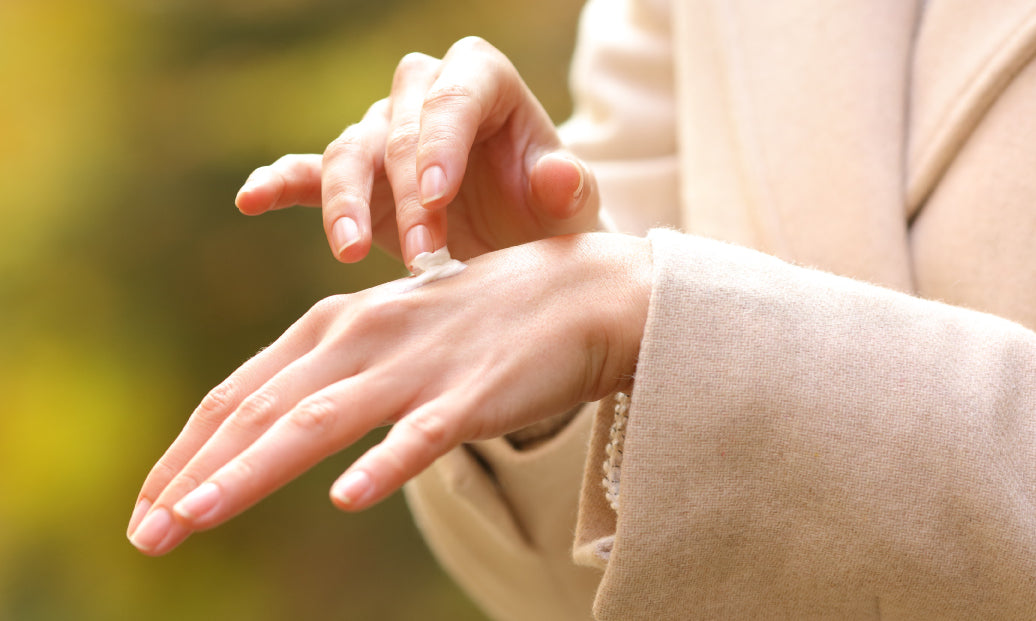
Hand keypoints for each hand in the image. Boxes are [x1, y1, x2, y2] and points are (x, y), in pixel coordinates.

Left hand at [126, 233, 649, 555]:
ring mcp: (418, 365)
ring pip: (319, 421)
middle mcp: (363, 338)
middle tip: (146, 535)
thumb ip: (337, 374)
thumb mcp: (392, 338)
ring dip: (249, 471)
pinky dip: (384, 462)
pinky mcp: (474, 392)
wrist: (581, 294)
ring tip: (192, 520)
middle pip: (261, 408)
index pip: (241, 389)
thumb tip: (278, 427)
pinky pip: (424, 434)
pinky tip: (349, 496)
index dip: (188, 448)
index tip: (149, 503)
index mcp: (338, 325)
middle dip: (194, 472)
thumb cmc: (483, 322)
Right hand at [234, 37, 598, 268]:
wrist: (521, 255)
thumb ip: (568, 189)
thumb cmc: (551, 224)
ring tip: (351, 253)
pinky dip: (280, 184)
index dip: (442, 141)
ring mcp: (384, 137)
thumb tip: (555, 174)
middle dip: (408, 194)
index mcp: (485, 84)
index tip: (439, 197)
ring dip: (347, 202)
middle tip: (426, 256)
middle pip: (398, 127)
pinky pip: (308, 173)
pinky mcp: (355, 180)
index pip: (456, 94)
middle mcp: (426, 99)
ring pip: (350, 150)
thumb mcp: (573, 211)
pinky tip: (252, 200)